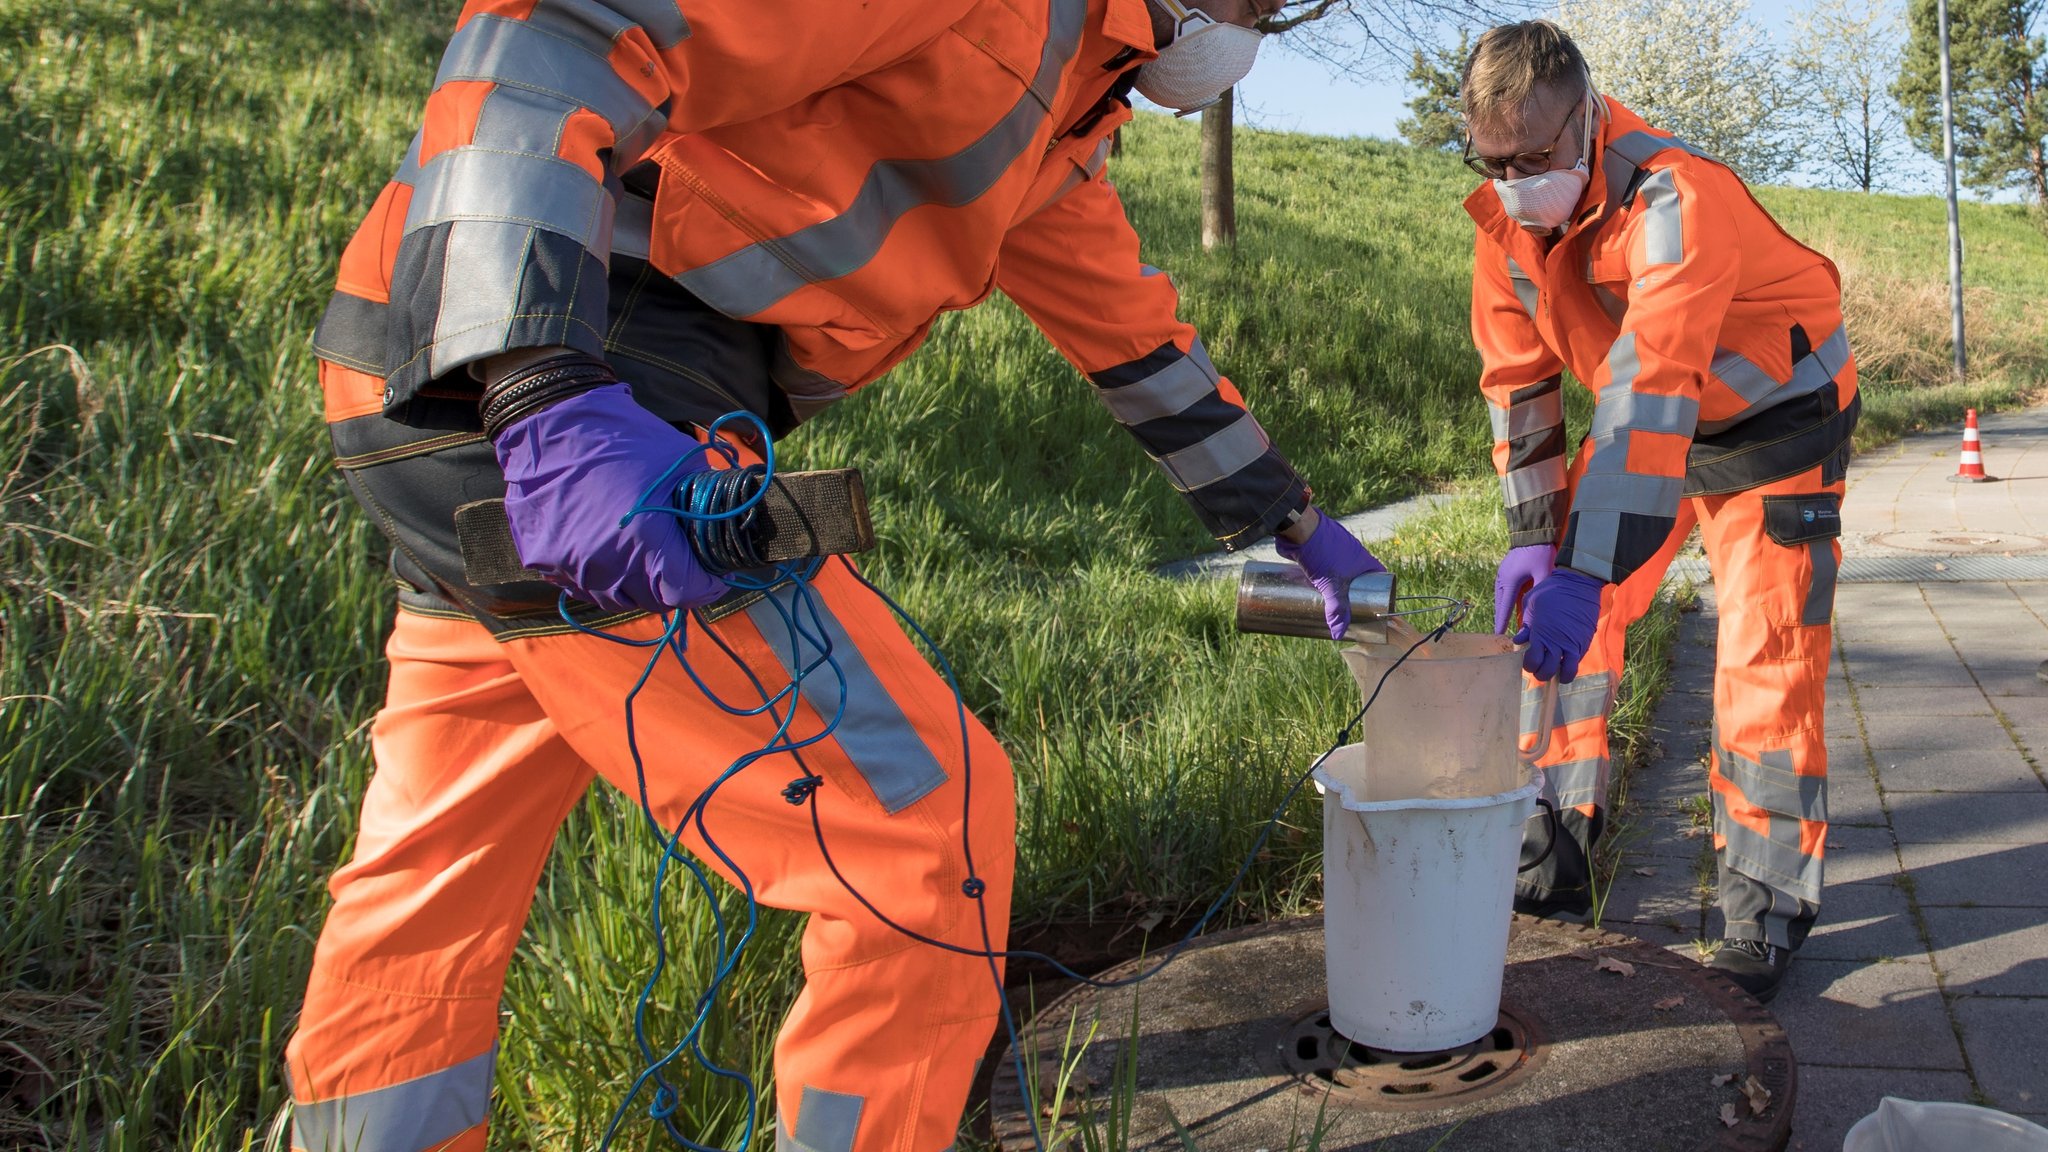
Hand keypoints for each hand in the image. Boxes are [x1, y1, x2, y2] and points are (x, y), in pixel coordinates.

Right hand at [492, 382, 728, 613]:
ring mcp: (570, 568)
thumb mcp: (682, 463)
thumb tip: (725, 530)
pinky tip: (607, 546)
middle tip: (678, 557)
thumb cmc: (623, 438)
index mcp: (643, 541)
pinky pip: (582, 586)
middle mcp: (606, 565)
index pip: (687, 592)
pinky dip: (601, 575)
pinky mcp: (544, 563)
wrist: (550, 422)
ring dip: (636, 583)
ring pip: (617, 599)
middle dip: (673, 582)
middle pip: (654, 600)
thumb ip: (708, 504)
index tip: (711, 571)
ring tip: (641, 551)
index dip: (706, 583)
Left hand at [1273, 508, 1386, 640]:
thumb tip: (1338, 635)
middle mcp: (1352, 555)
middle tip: (1348, 612)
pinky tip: (1314, 592)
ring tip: (1330, 606)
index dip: (1379, 591)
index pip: (1379, 577)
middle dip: (1354, 595)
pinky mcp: (1318, 553)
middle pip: (1358, 579)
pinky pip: (1324, 570)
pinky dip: (1322, 581)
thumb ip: (1336, 609)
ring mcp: (1335, 553)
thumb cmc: (1322, 551)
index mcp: (1363, 560)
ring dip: (1336, 588)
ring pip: (1339, 575)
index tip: (1374, 606)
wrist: (1299, 527)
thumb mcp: (1332, 584)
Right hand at [1493, 543, 1555, 633]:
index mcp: (1510, 581)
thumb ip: (1539, 594)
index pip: (1505, 606)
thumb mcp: (1544, 574)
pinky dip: (1503, 598)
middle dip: (1499, 616)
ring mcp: (1501, 574)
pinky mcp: (1504, 570)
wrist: (1533, 533)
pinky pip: (1502, 588)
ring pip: (1499, 596)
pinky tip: (1506, 603)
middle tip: (1500, 631)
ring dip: (1501, 607)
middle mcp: (1502, 579)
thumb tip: (1537, 611)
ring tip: (1501, 620)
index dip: (1502, 621)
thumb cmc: (1540, 553)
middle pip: (1499, 603)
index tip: (1499, 633)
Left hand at [1514, 568, 1602, 682]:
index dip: (1529, 666)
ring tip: (1557, 672)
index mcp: (1541, 634)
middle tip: (1540, 669)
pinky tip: (1566, 660)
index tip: (1529, 662)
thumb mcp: (1531, 605)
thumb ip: (1526, 626)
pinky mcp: (1585, 640)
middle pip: (1548, 671)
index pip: (1533, 662)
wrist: (1578, 583)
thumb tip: (1518, 641)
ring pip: (1567, 671)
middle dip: (1542, 674)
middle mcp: (1557, 642)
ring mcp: (1573, 643)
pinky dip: (1572, 664)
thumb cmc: (1550, 591)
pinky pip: (1578, 660)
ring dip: (1560, 675)